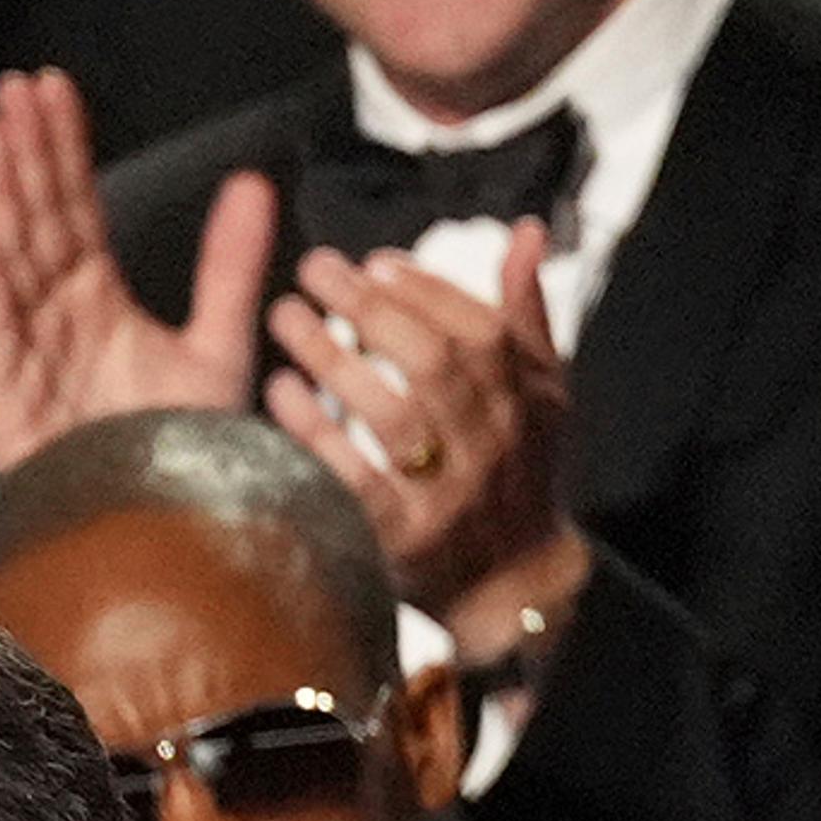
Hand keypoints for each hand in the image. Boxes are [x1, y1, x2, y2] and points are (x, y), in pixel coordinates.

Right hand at [0, 68, 275, 470]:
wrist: (155, 530)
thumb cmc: (180, 453)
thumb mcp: (220, 344)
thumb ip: (230, 263)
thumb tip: (254, 177)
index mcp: (98, 304)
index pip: (76, 210)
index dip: (65, 150)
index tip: (54, 90)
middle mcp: (55, 320)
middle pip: (37, 219)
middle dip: (23, 153)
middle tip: (12, 86)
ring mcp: (25, 356)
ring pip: (10, 255)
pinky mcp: (4, 398)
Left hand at [266, 231, 586, 651]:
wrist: (513, 590)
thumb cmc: (520, 476)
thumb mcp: (541, 396)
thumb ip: (525, 317)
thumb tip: (524, 231)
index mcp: (528, 400)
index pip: (477, 329)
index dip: (425, 290)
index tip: (373, 262)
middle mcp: (494, 442)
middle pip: (432, 361)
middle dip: (370, 309)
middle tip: (314, 269)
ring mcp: (450, 494)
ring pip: (393, 414)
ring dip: (333, 359)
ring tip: (284, 316)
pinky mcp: (404, 542)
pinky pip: (356, 478)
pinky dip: (316, 432)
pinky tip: (279, 393)